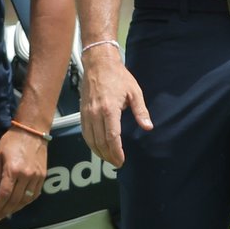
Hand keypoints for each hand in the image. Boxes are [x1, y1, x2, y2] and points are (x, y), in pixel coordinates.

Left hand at [0, 129, 47, 219]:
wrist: (33, 131)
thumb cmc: (11, 142)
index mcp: (13, 170)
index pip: (3, 195)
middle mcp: (27, 175)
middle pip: (14, 200)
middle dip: (3, 211)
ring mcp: (37, 176)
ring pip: (26, 200)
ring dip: (14, 209)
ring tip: (5, 212)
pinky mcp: (43, 175)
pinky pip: (35, 194)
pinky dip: (26, 202)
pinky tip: (18, 204)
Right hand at [79, 47, 151, 166]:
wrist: (99, 65)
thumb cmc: (119, 77)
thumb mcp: (134, 92)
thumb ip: (141, 111)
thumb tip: (148, 127)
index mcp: (109, 110)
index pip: (112, 137)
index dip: (116, 151)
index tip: (121, 160)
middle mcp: (95, 114)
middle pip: (100, 142)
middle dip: (108, 155)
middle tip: (117, 163)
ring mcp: (86, 114)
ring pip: (90, 140)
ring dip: (99, 152)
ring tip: (109, 158)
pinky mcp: (81, 114)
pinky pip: (85, 133)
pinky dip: (91, 143)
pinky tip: (98, 147)